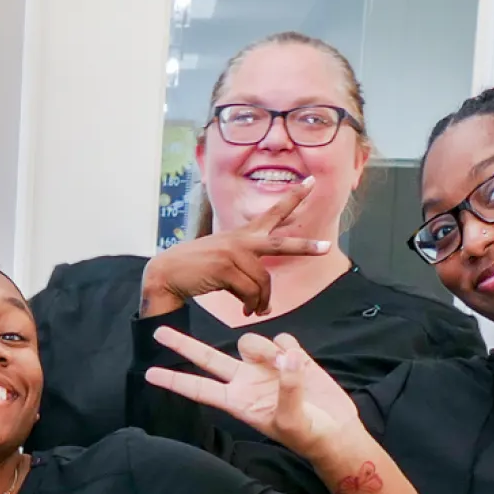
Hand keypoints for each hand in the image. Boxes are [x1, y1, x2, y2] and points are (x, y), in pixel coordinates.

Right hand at [139, 184, 332, 318]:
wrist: (167, 274)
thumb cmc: (196, 269)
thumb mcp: (223, 259)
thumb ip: (246, 267)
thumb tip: (263, 294)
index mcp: (244, 234)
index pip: (274, 212)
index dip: (294, 196)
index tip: (312, 181)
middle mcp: (242, 240)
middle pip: (281, 244)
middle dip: (305, 247)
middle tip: (326, 247)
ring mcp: (234, 253)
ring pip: (263, 282)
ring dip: (261, 302)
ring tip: (257, 311)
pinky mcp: (226, 268)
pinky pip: (249, 293)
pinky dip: (251, 305)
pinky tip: (247, 311)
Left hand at [144, 326, 366, 461]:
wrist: (334, 429)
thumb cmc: (307, 434)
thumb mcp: (292, 419)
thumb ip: (287, 388)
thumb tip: (286, 357)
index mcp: (237, 401)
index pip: (199, 390)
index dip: (175, 381)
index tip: (148, 374)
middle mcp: (245, 381)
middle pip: (208, 359)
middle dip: (183, 344)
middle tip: (158, 331)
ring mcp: (266, 367)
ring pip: (251, 341)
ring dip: (265, 348)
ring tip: (287, 365)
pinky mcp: (290, 356)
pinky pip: (283, 338)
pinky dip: (290, 347)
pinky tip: (300, 361)